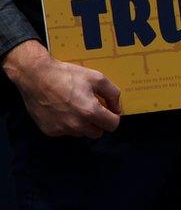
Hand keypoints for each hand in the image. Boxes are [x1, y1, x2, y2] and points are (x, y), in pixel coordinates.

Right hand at [2, 40, 121, 137]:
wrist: (36, 76)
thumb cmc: (67, 75)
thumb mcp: (97, 78)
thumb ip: (113, 94)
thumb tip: (116, 109)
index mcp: (90, 112)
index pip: (112, 125)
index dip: (113, 117)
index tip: (109, 110)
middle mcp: (76, 125)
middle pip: (97, 132)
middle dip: (99, 122)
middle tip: (93, 108)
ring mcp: (62, 130)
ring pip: (81, 133)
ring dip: (83, 124)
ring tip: (75, 107)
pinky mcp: (50, 131)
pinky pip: (66, 132)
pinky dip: (68, 124)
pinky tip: (62, 110)